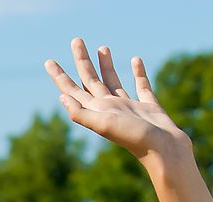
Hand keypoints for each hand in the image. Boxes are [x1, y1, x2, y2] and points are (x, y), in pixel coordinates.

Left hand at [45, 37, 190, 163]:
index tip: (48, 62)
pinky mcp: (149, 106)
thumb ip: (82, 113)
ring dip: (106, 65)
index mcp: (97, 111)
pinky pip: (141, 85)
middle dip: (82, 61)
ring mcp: (129, 107)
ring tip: (102, 47)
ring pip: (113, 81)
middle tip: (76, 40)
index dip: (60, 77)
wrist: (164, 150)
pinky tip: (135, 60)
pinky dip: (138, 73)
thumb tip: (62, 97)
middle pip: (91, 80)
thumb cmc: (134, 138)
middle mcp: (110, 108)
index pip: (73, 90)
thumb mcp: (103, 124)